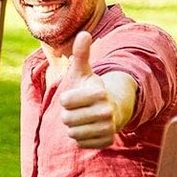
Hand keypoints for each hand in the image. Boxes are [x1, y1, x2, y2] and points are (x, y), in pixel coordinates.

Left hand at [59, 31, 117, 148]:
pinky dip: (80, 138)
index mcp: (99, 93)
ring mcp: (108, 128)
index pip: (65, 101)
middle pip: (67, 119)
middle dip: (67, 114)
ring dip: (73, 126)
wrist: (111, 109)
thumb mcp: (83, 71)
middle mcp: (107, 111)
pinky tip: (89, 129)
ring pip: (72, 133)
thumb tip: (84, 33)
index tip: (74, 96)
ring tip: (83, 118)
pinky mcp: (106, 141)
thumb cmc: (90, 88)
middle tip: (78, 109)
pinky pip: (80, 143)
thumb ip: (81, 54)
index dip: (65, 99)